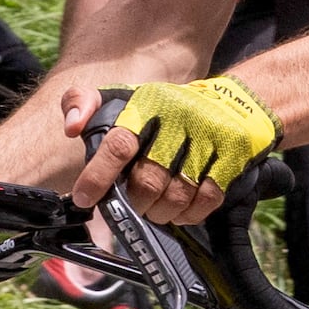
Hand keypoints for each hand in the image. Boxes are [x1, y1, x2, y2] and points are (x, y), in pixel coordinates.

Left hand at [92, 72, 277, 222]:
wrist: (236, 102)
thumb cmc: (168, 107)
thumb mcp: (123, 94)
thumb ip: (84, 101)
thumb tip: (72, 127)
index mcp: (146, 106)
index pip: (118, 145)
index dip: (98, 177)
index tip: (84, 198)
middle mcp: (177, 121)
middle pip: (147, 180)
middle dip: (134, 203)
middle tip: (132, 206)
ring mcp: (208, 140)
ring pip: (176, 195)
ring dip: (160, 213)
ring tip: (155, 210)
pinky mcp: (231, 158)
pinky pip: (206, 199)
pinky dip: (189, 214)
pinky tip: (181, 212)